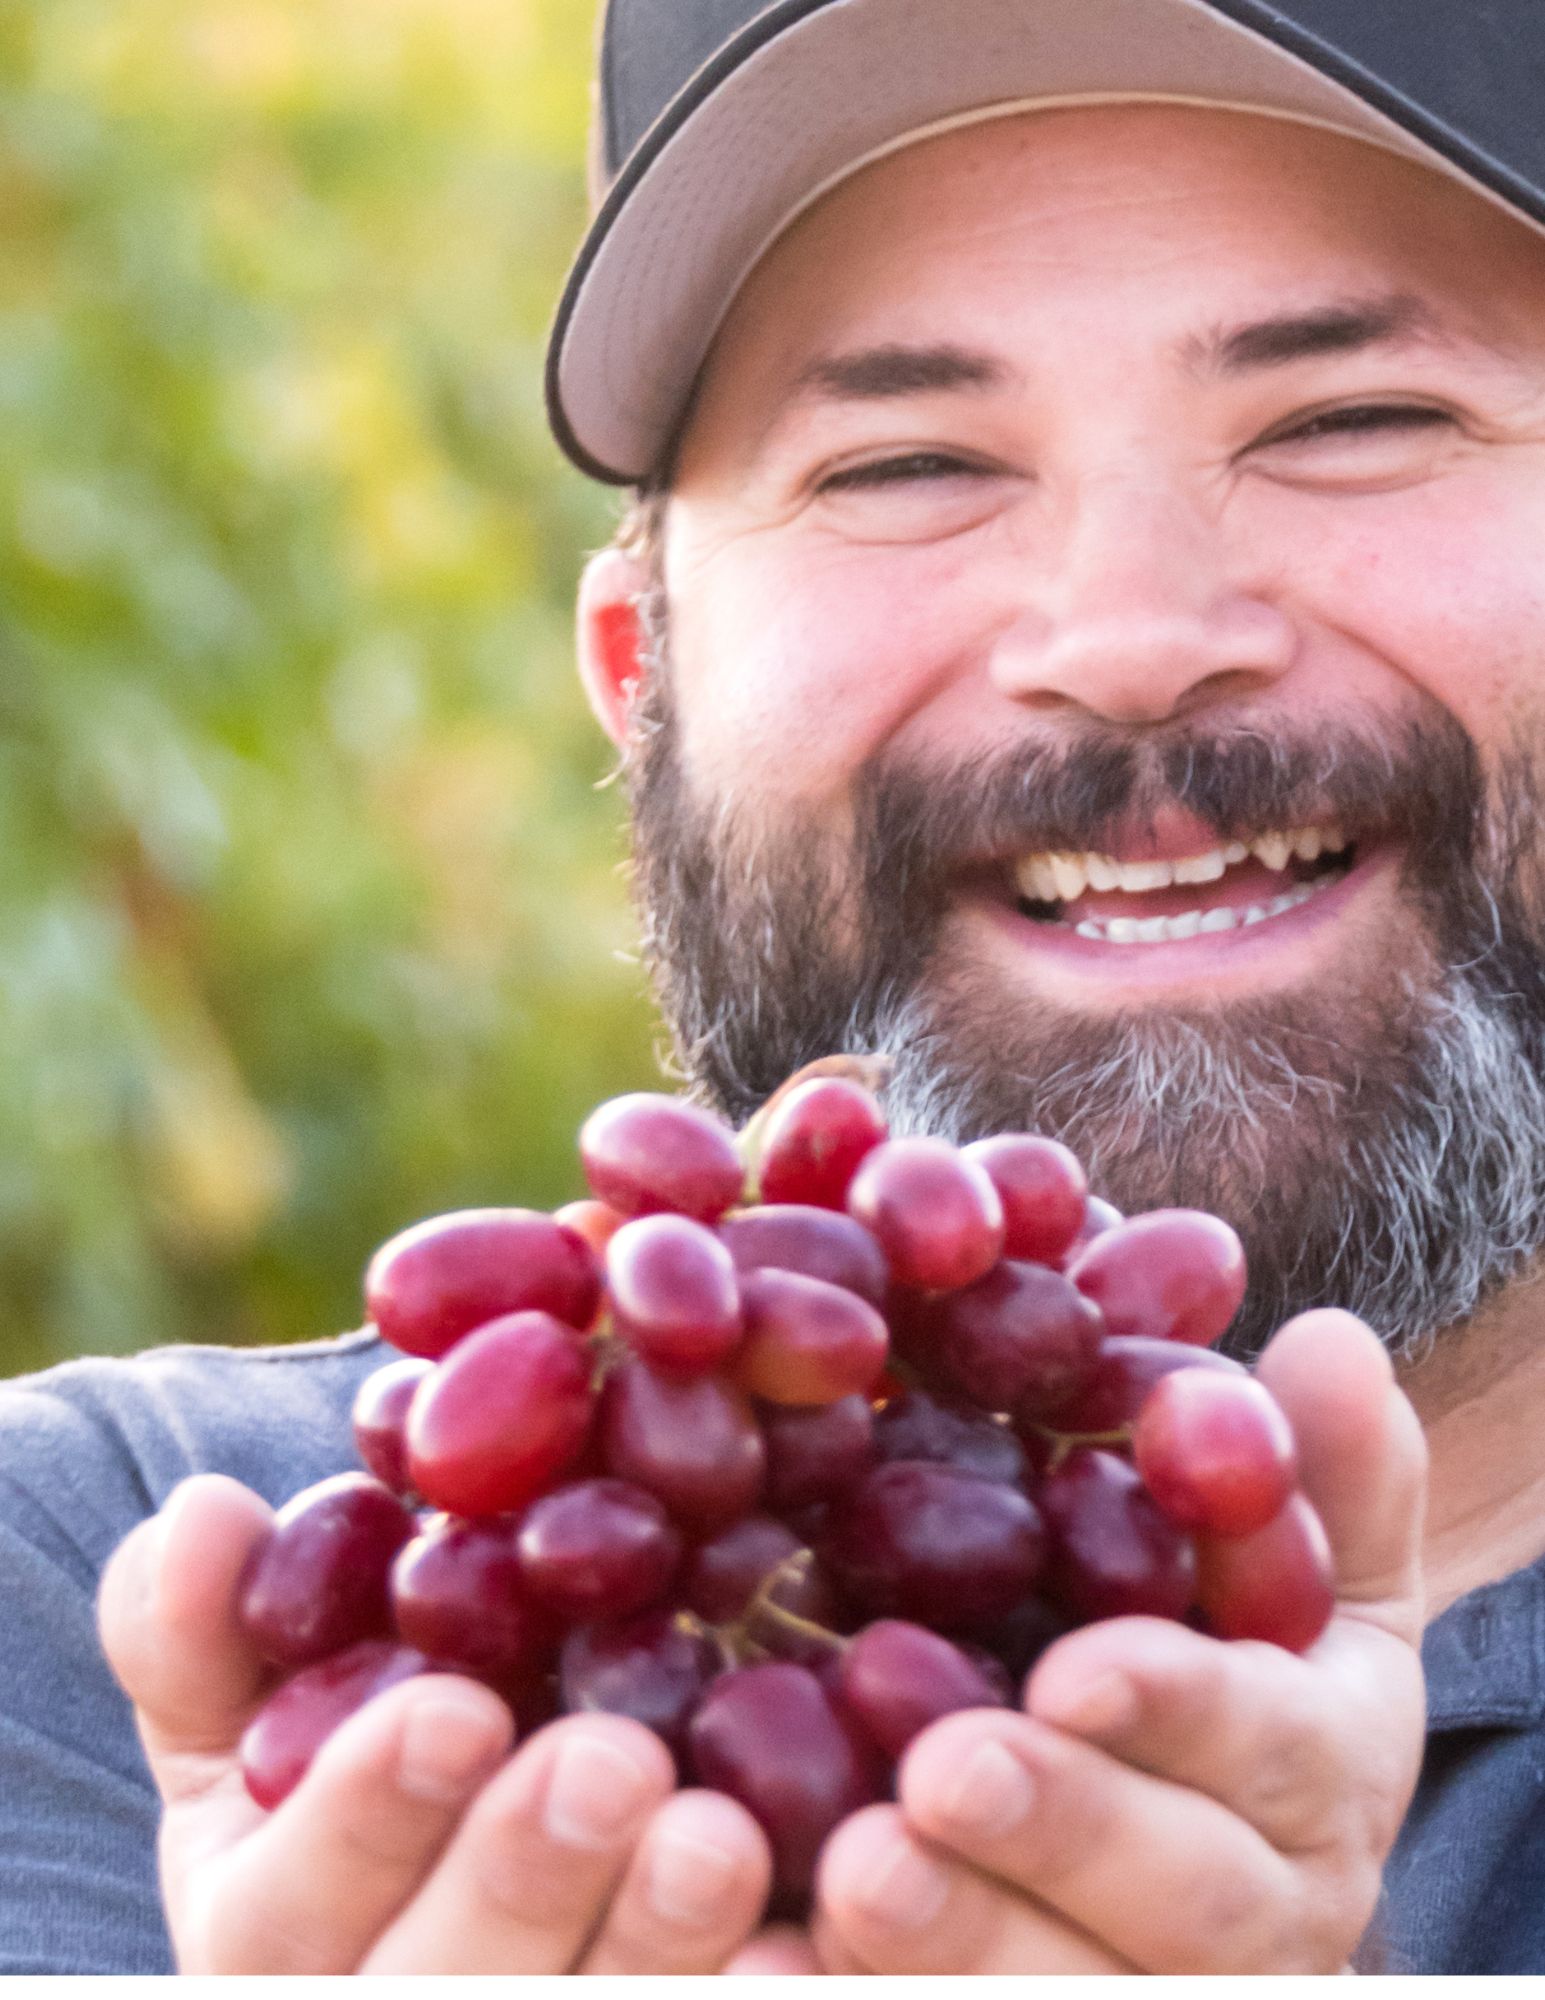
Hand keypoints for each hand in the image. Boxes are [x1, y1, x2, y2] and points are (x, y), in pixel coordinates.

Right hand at [97, 1474, 775, 1972]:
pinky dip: (769, 1997)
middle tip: (613, 1763)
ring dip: (656, 1950)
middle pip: (451, 1994)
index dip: (367, 1819)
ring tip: (722, 1836)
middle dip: (523, 1882)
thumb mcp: (252, 1718)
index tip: (454, 1708)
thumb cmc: (357, 1788)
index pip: (295, 1909)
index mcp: (281, 1939)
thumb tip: (202, 1513)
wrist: (463, 1883)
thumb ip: (208, 1629)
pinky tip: (813, 1942)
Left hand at [810, 1307, 1427, 1972]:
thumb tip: (1329, 1336)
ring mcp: (1132, 1995)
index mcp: (1311, 1772)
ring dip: (963, 1944)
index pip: (1270, 1742)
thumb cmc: (1220, 1701)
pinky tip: (781, 1960)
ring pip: (1063, 1997)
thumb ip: (1308, 1478)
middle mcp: (1254, 1915)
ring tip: (857, 1872)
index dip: (1181, 1708)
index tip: (1076, 1669)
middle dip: (1064, 1831)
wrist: (1184, 1910)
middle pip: (1180, 1899)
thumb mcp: (1284, 1591)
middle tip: (940, 1773)